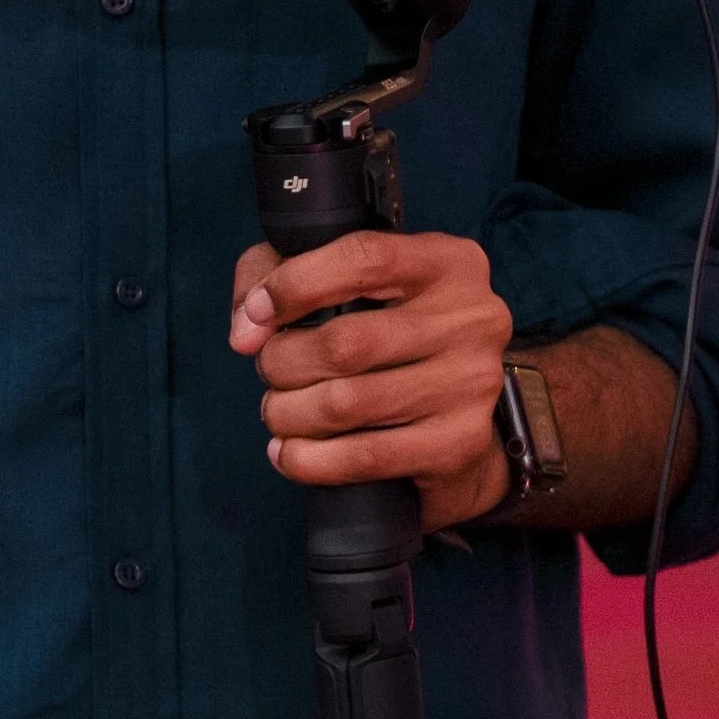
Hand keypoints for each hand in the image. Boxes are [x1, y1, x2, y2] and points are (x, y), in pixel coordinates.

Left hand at [229, 230, 513, 532]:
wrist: (460, 422)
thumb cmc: (391, 339)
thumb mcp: (346, 284)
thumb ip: (278, 276)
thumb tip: (246, 329)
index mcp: (447, 262)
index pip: (362, 258)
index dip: (295, 284)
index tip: (257, 313)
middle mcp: (472, 317)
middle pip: (346, 341)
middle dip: (283, 361)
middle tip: (270, 370)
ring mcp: (471, 383)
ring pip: (347, 402)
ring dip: (289, 411)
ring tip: (277, 410)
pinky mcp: (458, 443)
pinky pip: (364, 456)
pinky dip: (309, 460)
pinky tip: (289, 452)